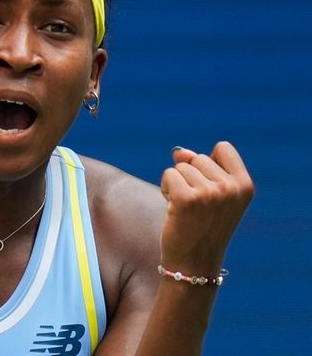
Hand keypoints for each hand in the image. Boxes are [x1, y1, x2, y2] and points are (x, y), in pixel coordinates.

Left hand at [159, 141, 253, 273]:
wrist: (194, 263)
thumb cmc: (202, 227)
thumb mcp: (211, 195)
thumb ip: (199, 167)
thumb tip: (179, 151)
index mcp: (245, 186)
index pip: (223, 148)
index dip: (208, 163)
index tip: (210, 188)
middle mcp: (231, 188)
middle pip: (198, 158)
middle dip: (190, 176)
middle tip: (196, 206)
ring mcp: (210, 193)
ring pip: (181, 166)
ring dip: (176, 184)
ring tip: (186, 209)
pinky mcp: (187, 199)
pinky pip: (169, 175)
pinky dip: (166, 188)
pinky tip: (173, 208)